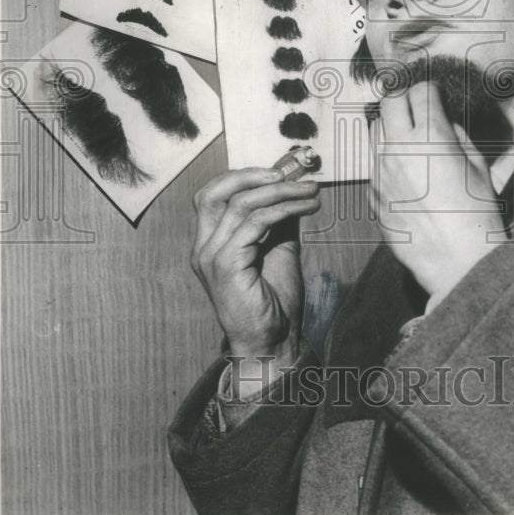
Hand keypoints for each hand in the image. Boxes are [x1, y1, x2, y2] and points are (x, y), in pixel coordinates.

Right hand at [191, 167, 320, 391]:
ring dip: (281, 192)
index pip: (214, 194)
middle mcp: (203, 247)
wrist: (273, 341)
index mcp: (209, 242)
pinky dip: (283, 210)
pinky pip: (255, 223)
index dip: (243, 176)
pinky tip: (305, 209)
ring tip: (310, 192)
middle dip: (252, 175)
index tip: (280, 172)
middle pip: (214, 192)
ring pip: (241, 204)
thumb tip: (293, 187)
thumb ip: (278, 219)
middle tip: (288, 174)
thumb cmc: (274, 301)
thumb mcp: (278, 248)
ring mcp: (211, 256)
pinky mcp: (225, 265)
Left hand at [371, 81, 506, 305]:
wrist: (456, 261)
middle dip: (403, 96)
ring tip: (406, 133)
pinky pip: (372, 161)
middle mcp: (399, 148)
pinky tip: (402, 168)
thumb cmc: (477, 215)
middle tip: (416, 104)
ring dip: (390, 124)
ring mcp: (380, 171)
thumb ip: (457, 136)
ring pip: (374, 128)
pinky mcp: (372, 193)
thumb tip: (443, 122)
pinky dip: (385, 155)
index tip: (434, 93)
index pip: (421, 91)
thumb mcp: (479, 167)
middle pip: (390, 100)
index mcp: (431, 137)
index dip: (430, 88)